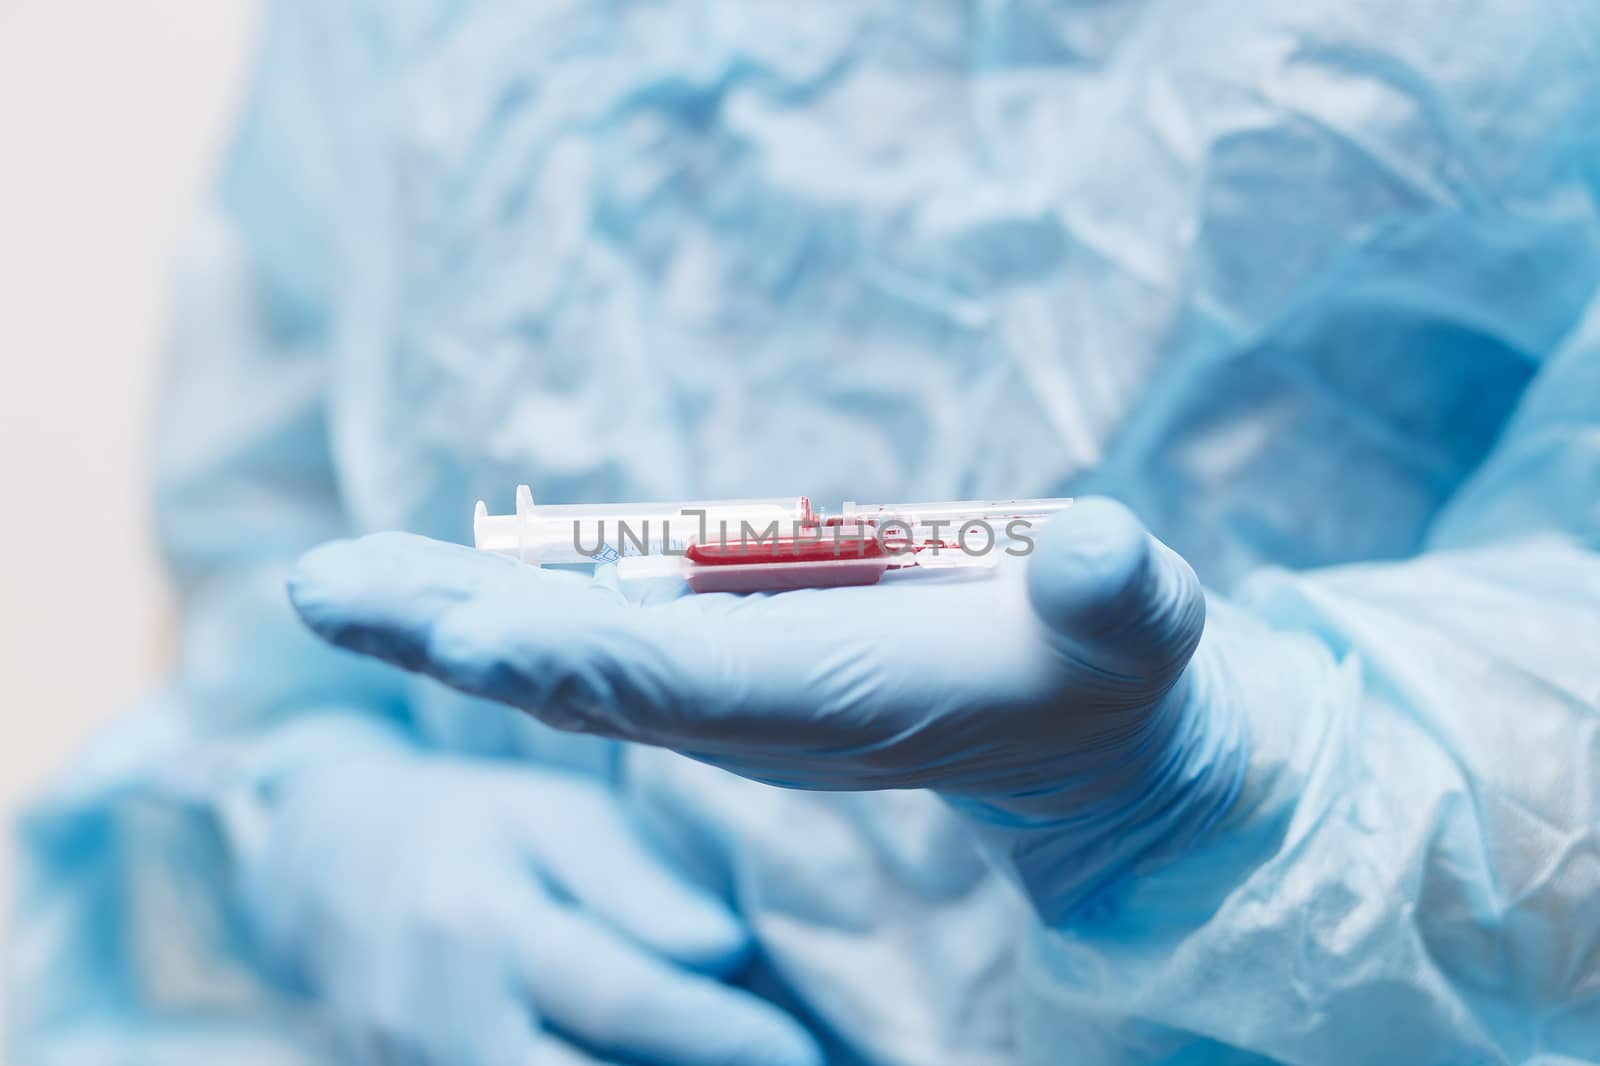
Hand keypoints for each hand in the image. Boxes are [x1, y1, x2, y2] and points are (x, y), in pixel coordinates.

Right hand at [242, 753, 821, 1065]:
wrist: (336, 873)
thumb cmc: (479, 832)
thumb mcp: (557, 818)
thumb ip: (636, 882)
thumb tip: (722, 951)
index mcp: (476, 918)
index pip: (620, 998)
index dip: (721, 1035)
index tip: (798, 1047)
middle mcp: (430, 1016)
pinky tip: (649, 1065)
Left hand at [288, 499, 1248, 921]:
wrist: (1069, 735)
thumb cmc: (1100, 662)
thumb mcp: (1129, 620)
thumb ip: (1115, 593)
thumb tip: (1099, 553)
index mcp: (828, 698)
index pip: (677, 682)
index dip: (565, 654)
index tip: (449, 631)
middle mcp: (751, 710)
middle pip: (580, 676)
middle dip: (453, 638)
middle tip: (321, 590)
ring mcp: (726, 695)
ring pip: (566, 658)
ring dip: (448, 621)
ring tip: (330, 581)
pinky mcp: (724, 670)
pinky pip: (594, 640)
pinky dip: (506, 612)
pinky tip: (425, 587)